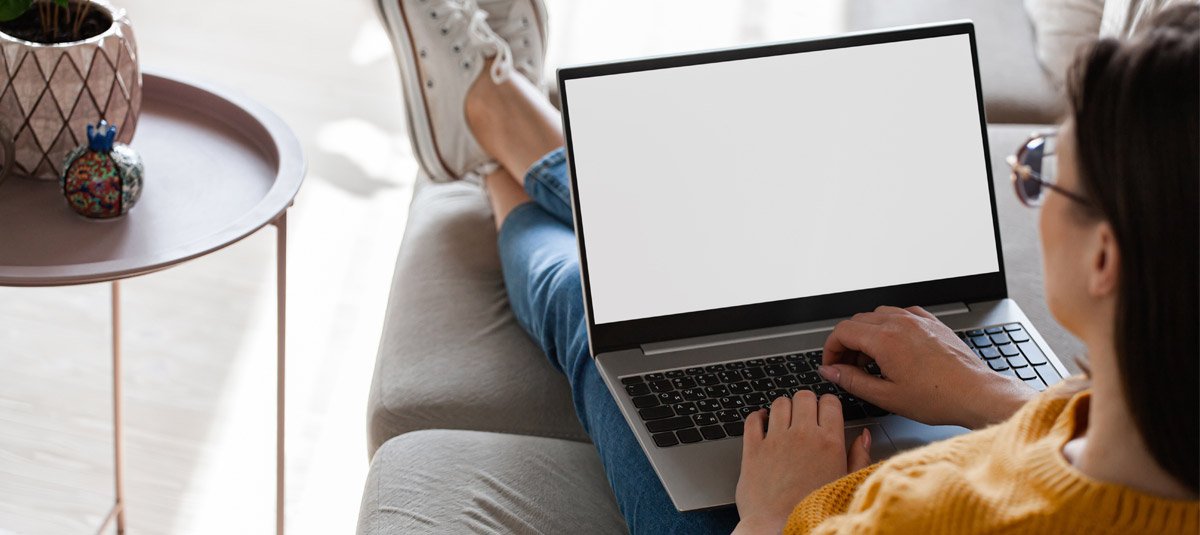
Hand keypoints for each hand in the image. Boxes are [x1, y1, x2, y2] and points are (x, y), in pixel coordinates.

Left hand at [733, 392, 871, 533]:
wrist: (778, 528)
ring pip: (779, 403)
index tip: (825, 410)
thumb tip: (863, 436)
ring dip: (783, 407)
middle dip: (806, 402)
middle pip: (804, 396)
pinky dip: (757, 416)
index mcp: (829, 442)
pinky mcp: (753, 449)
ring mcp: (775, 440)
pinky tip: (763, 421)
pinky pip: (753, 419)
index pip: (829, 402)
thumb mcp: (846, 483)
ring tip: (785, 419)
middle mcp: (802, 435)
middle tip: (805, 414)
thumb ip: (858, 457)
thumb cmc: (813, 509)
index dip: (827, 403)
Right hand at [819, 306, 1033, 428]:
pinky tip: (894, 347)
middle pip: (857, 321)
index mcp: (885, 339)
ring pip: (878, 315)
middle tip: (847, 367)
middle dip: (846, 343)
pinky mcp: (932, 323)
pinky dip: (890, 327)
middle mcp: (900, 323)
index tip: (832, 365)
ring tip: (871, 360)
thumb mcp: (887, 396)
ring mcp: (917, 320)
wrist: (976, 393)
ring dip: (867, 334)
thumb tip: (831, 372)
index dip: (831, 349)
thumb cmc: (939, 398)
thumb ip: (852, 380)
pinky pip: (901, 315)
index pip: (842, 331)